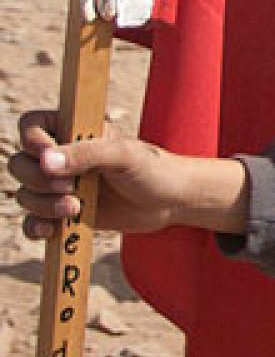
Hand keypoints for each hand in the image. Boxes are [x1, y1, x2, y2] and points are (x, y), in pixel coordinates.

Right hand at [10, 110, 247, 238]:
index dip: (31, 139)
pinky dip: (35, 226)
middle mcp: (64, 157)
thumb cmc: (153, 169)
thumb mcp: (124, 156)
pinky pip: (33, 220)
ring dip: (42, 205)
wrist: (171, 202)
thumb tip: (45, 161)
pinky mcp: (66, 212)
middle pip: (20, 163)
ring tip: (75, 209)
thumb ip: (87, 155)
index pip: (32, 126)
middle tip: (69, 188)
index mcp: (76, 132)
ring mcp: (62, 186)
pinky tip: (51, 231)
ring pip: (26, 194)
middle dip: (37, 179)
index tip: (47, 154)